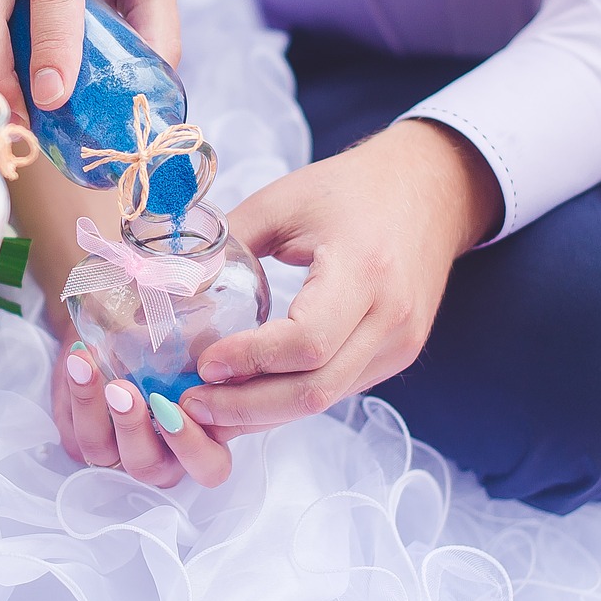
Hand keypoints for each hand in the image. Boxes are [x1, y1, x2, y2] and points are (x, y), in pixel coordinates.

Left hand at [49, 339, 239, 487]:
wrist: (126, 324)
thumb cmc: (176, 338)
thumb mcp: (200, 337)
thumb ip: (209, 343)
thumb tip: (210, 320)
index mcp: (203, 441)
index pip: (208, 467)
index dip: (193, 444)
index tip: (182, 404)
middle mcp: (162, 456)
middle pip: (149, 468)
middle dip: (133, 429)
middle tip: (123, 390)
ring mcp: (116, 449)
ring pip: (101, 452)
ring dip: (92, 409)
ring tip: (86, 365)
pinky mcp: (82, 439)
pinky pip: (72, 431)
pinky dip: (72, 394)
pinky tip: (78, 359)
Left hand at [180, 121, 502, 430]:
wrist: (434, 187)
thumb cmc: (355, 187)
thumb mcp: (284, 201)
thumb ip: (228, 241)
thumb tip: (167, 281)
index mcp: (365, 270)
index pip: (307, 342)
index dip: (250, 360)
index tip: (203, 361)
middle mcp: (391, 317)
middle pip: (314, 390)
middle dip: (246, 408)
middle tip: (190, 404)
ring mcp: (400, 343)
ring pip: (325, 400)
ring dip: (263, 413)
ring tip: (207, 407)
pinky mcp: (397, 354)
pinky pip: (337, 389)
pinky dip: (288, 398)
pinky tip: (247, 393)